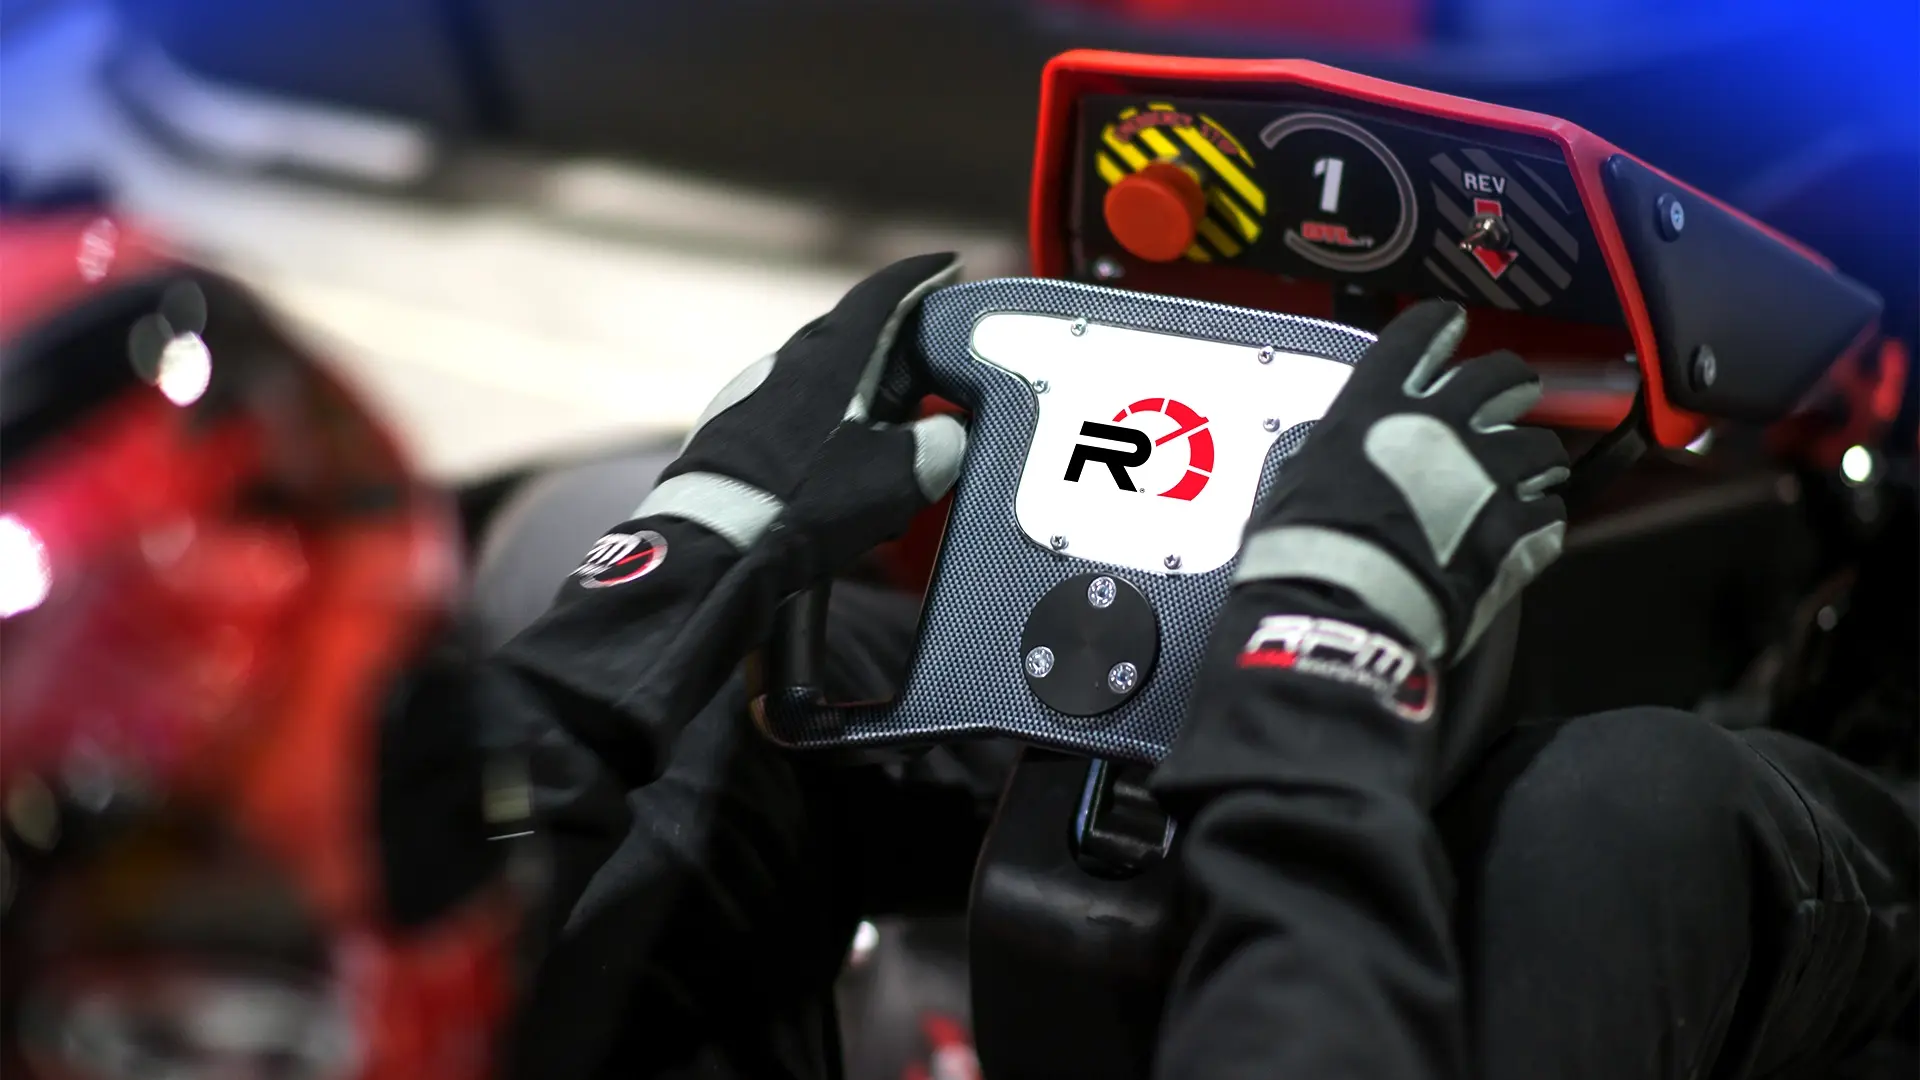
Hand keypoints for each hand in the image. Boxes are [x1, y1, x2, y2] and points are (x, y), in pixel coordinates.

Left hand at [497, 254, 967, 783]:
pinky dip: (827, 419)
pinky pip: (794, 408)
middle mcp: (789, 360)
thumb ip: (938, 447)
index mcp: (833, 354)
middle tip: (935, 365)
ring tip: (890, 427)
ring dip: (860, 389)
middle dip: (897, 343)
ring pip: (823, 374)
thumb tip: (948, 438)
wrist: (714, 542)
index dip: (922, 276)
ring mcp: (755, 392)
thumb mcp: (898, 476)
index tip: (948, 265)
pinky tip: (837, 461)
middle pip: (853, 333)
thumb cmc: (804, 500)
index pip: (884, 295)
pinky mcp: (733, 428)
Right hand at [1236, 300, 1567, 666]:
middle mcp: (1444, 425)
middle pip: (1501, 378)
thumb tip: (1328, 463)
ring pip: (1539, 446)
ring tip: (1534, 470)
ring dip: (1536, 455)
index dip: (1439, 327)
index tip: (1450, 326)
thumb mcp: (1296, 481)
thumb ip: (1331, 457)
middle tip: (1514, 391)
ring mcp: (1489, 474)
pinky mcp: (1518, 527)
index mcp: (1379, 405)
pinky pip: (1547, 513)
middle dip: (1511, 382)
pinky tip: (1530, 528)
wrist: (1348, 607)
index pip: (1419, 335)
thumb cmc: (1307, 550)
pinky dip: (1540, 518)